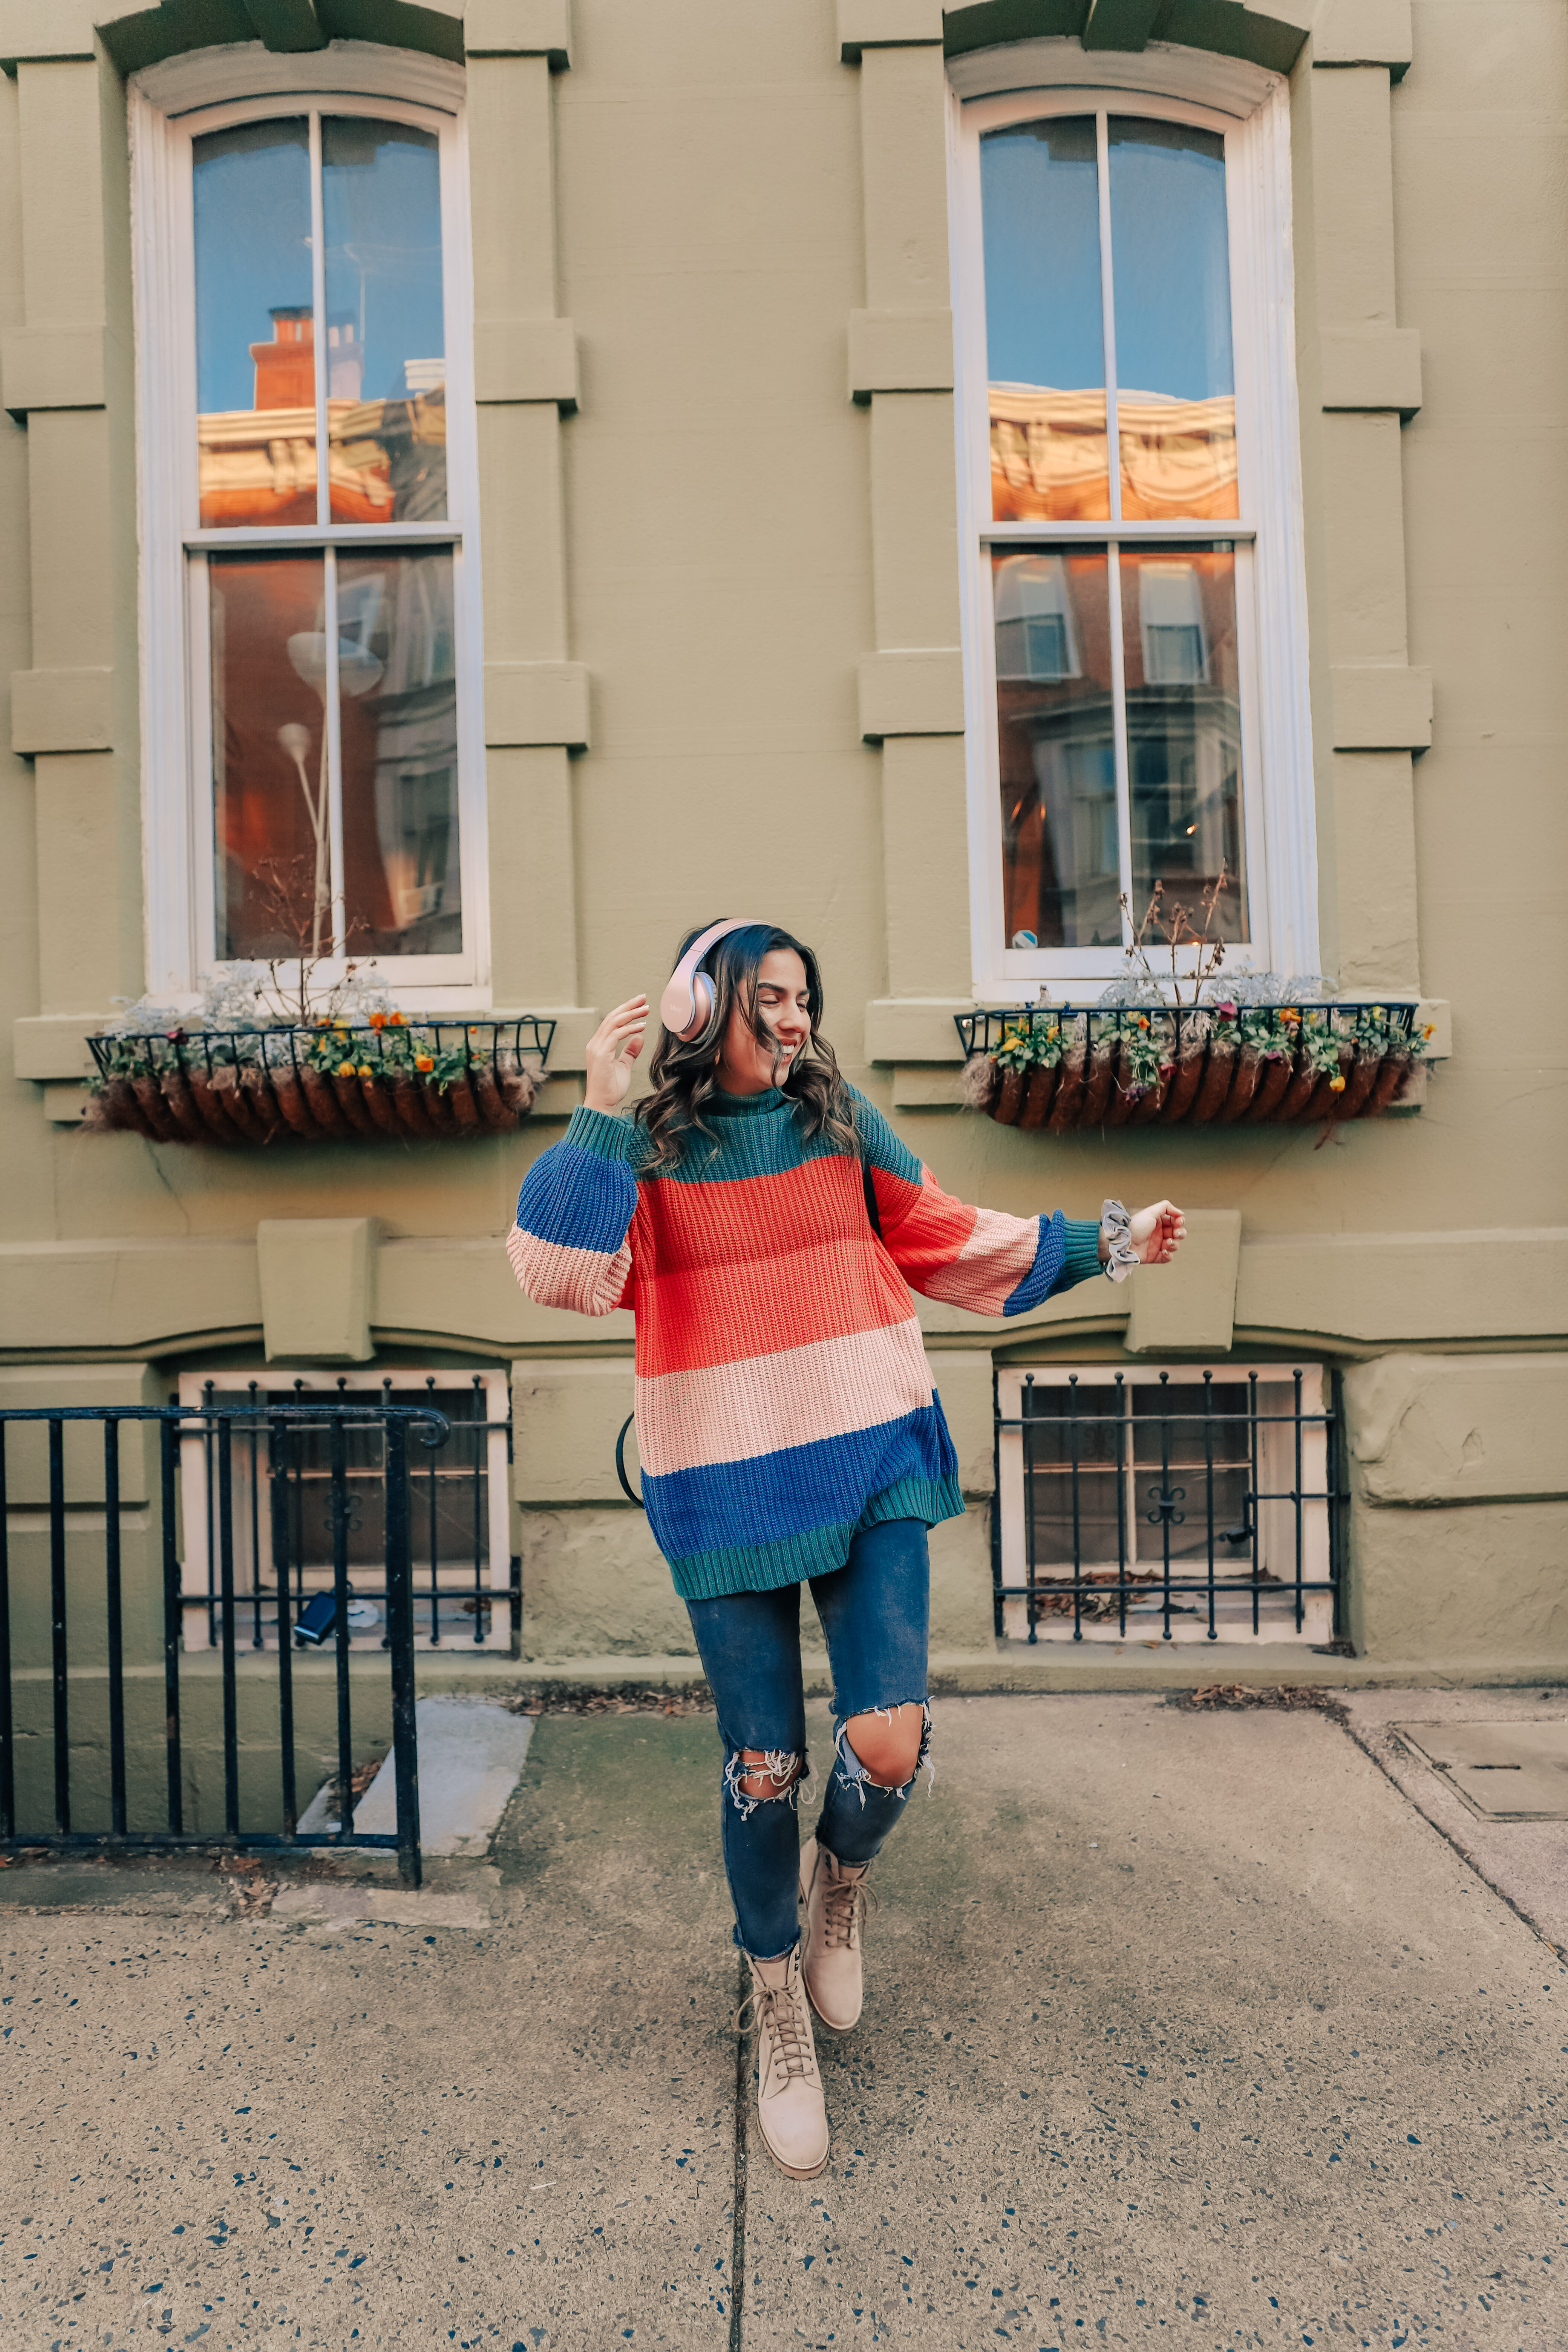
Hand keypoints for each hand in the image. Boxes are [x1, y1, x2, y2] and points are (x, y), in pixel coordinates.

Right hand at [583, 996, 647, 1111]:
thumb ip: (630, 1052)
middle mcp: (595, 1043)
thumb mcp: (624, 1066)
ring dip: (631, 1014)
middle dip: (628, 1006)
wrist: (601, 1104)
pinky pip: (616, 1035)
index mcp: (599, 1045)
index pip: (611, 1021)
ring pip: (613, 1023)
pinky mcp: (601, 1054)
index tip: (640, 1004)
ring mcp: (596, 1048)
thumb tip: (640, 1037)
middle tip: (643, 998)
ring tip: (646, 1009)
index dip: (625, 1011)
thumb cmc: (611, 1088)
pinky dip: (629, 1028)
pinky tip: (642, 1026)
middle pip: (612, 1017)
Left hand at [1130, 1201, 1184, 1264]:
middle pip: (1178, 1233)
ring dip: (1174, 1244)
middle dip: (1180, 1233)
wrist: (1123, 1243)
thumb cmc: (1134, 1227)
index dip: (1180, 1222)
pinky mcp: (1155, 1256)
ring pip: (1174, 1245)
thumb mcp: (1150, 1212)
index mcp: (1158, 1222)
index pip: (1175, 1221)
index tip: (1178, 1222)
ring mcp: (1157, 1245)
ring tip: (1167, 1242)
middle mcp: (1158, 1233)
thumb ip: (1166, 1207)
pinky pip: (1168, 1258)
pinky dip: (1169, 1255)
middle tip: (1175, 1233)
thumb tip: (1181, 1213)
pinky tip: (1164, 1251)